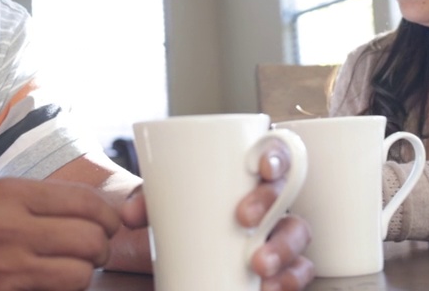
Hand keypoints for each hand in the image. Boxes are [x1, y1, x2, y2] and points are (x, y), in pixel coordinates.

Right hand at [0, 177, 121, 290]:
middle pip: (92, 239)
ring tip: (69, 268)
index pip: (86, 202)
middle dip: (100, 248)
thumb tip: (101, 209)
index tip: (109, 224)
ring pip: (81, 274)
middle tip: (92, 250)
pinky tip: (47, 283)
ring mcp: (6, 267)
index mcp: (10, 193)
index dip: (108, 217)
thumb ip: (43, 200)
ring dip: (82, 274)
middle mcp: (9, 227)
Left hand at [119, 139, 314, 290]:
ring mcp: (275, 232)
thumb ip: (145, 201)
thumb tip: (130, 215)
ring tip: (259, 265)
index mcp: (246, 172)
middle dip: (271, 203)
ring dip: (284, 249)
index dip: (277, 155)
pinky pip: (296, 271)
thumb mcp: (158, 201)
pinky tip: (271, 288)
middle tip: (243, 218)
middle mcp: (268, 200)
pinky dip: (290, 280)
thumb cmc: (175, 213)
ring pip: (298, 234)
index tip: (262, 166)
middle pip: (287, 193)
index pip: (275, 151)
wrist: (166, 249)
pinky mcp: (276, 266)